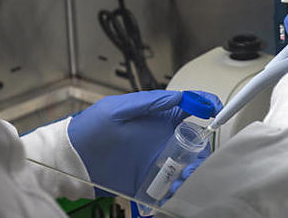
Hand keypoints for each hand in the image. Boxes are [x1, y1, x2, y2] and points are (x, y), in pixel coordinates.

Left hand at [68, 90, 221, 196]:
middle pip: (194, 141)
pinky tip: (174, 190)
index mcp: (156, 116)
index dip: (205, 105)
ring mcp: (156, 160)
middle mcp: (160, 138)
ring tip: (183, 177)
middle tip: (195, 156)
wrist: (71, 159)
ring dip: (192, 171)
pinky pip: (170, 187)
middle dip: (201, 148)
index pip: (188, 108)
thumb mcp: (117, 110)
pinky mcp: (149, 181)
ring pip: (186, 165)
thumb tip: (178, 97)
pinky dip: (178, 190)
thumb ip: (148, 103)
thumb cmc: (90, 129)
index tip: (216, 109)